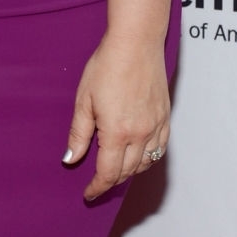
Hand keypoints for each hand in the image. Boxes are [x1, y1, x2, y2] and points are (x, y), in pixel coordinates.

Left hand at [63, 37, 169, 200]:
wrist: (136, 42)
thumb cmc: (107, 66)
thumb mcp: (84, 101)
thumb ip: (78, 134)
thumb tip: (70, 160)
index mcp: (117, 132)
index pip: (108, 173)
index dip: (97, 187)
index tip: (88, 194)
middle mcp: (140, 133)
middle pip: (127, 172)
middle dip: (111, 182)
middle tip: (97, 184)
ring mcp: (156, 126)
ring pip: (145, 163)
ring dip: (129, 172)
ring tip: (114, 171)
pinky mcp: (165, 117)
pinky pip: (159, 149)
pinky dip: (148, 159)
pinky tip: (137, 157)